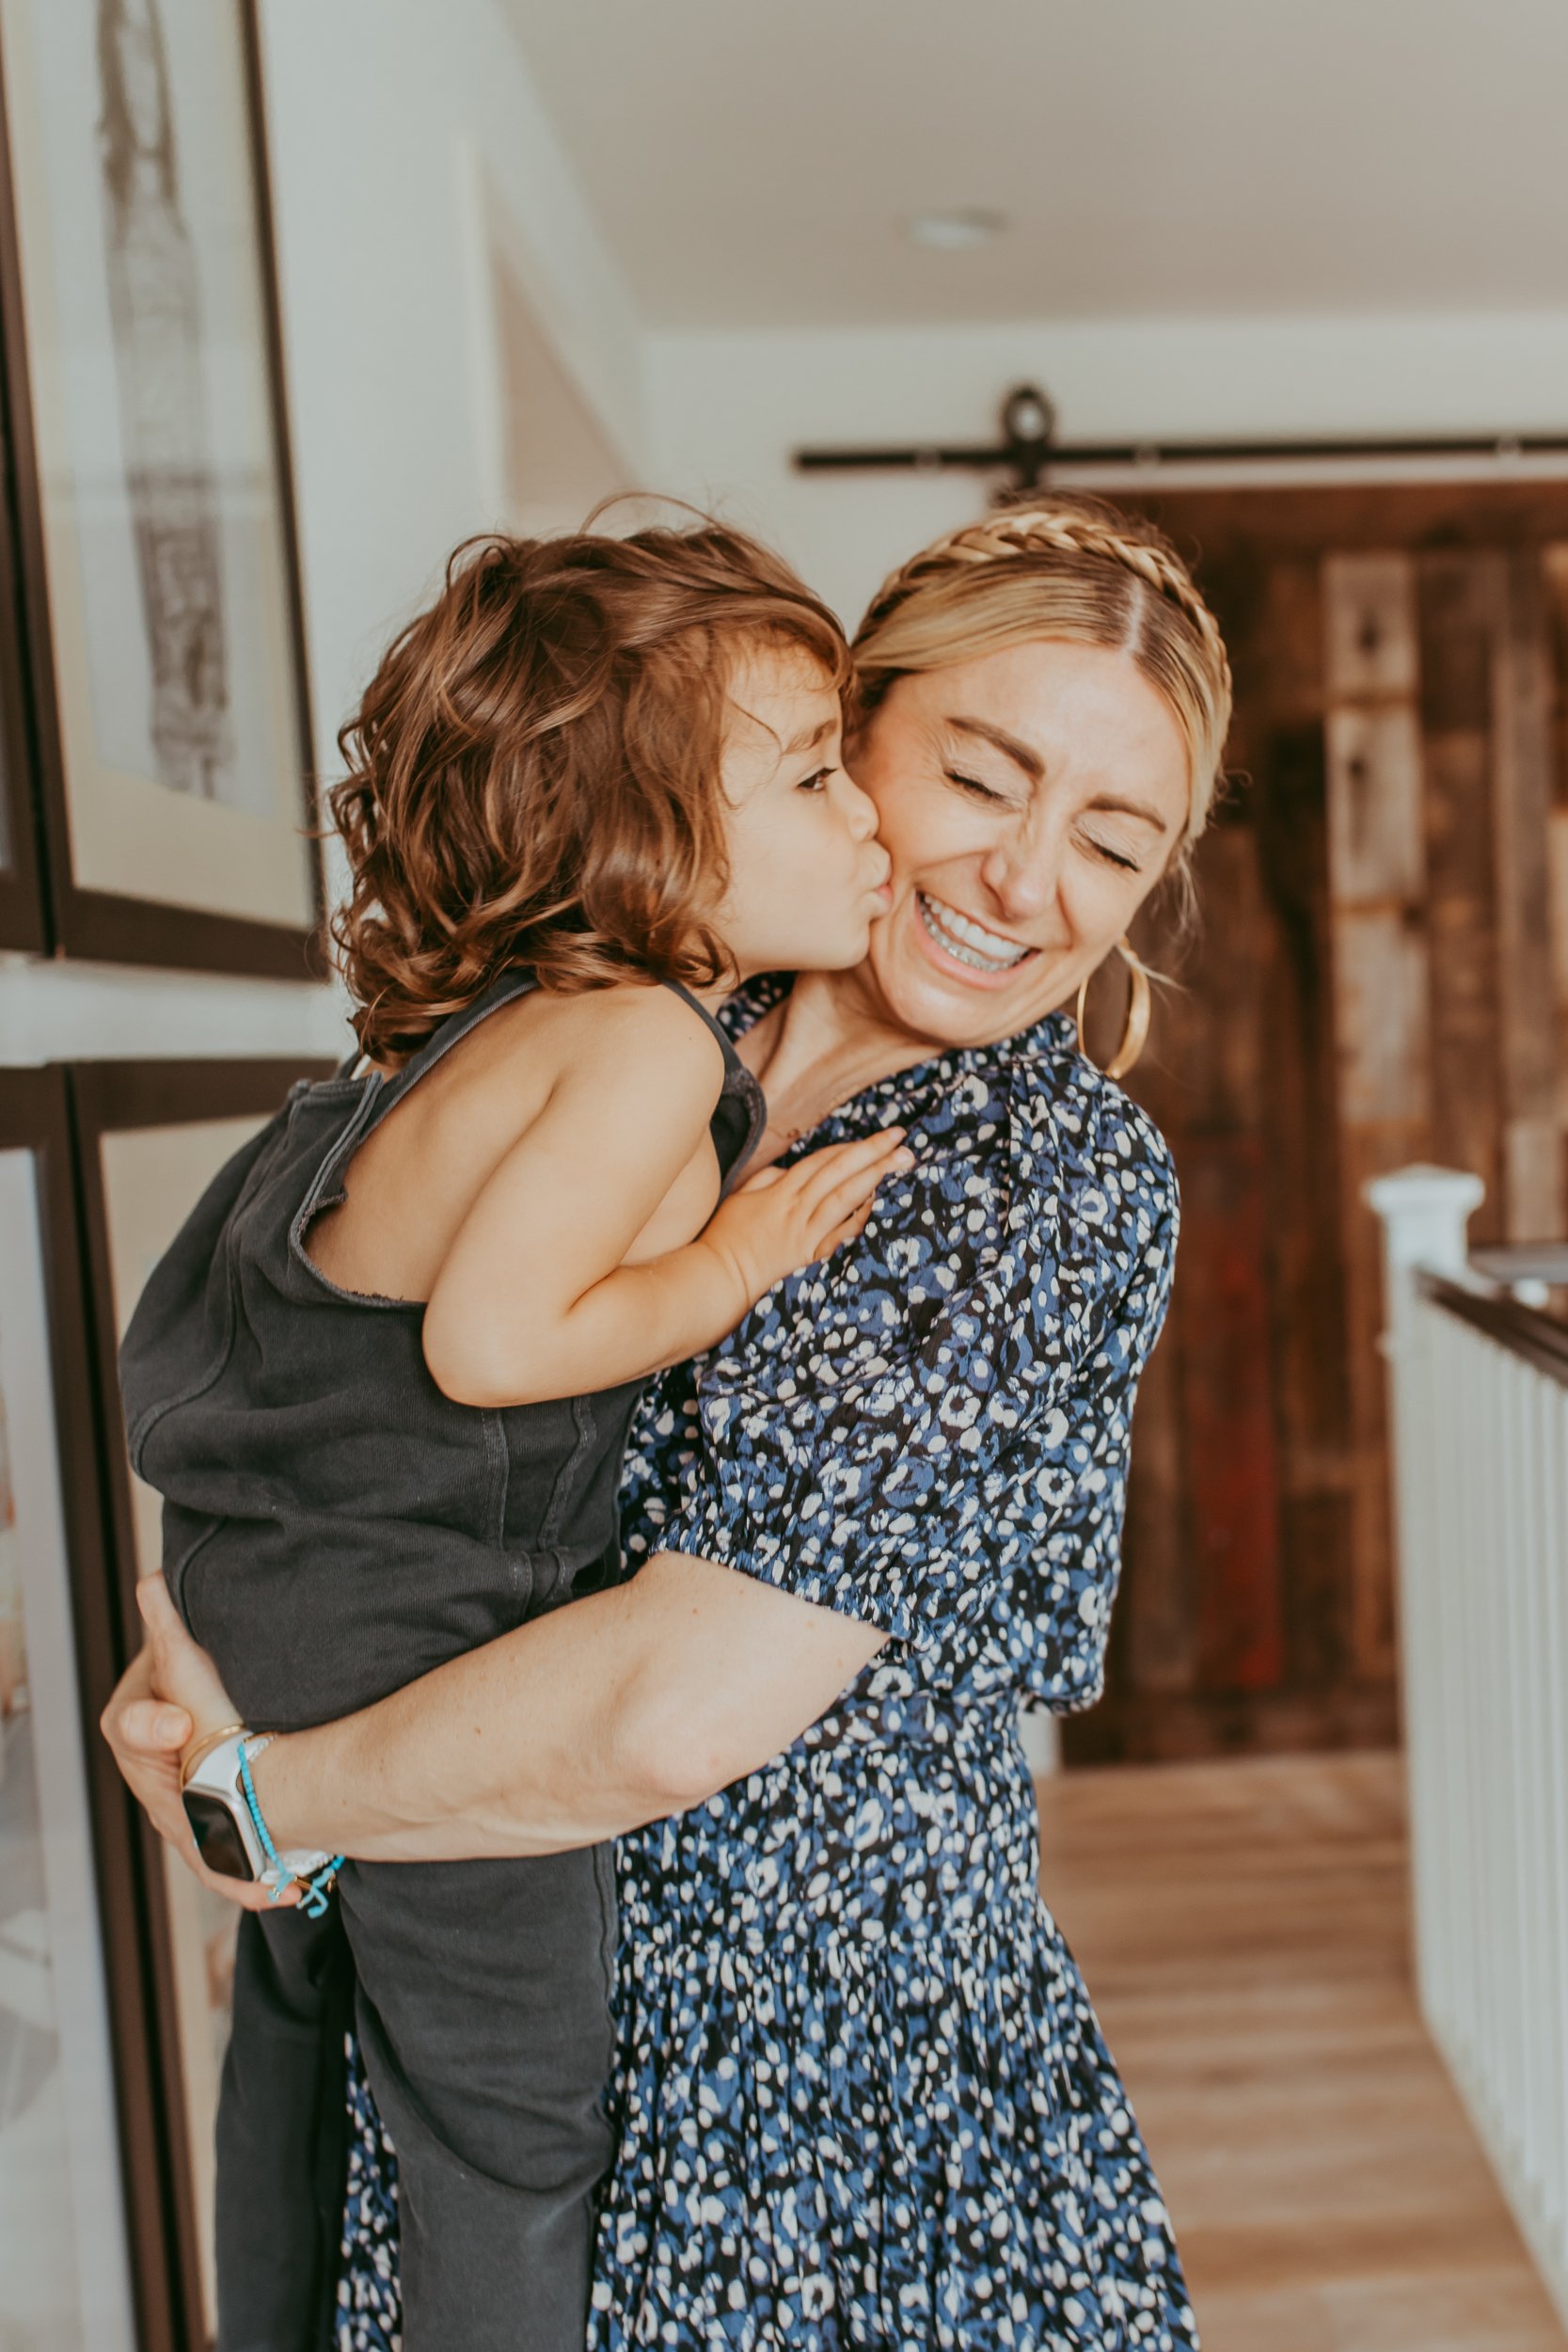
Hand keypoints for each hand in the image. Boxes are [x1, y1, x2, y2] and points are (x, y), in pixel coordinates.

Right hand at [98, 1577, 293, 1910]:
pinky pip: (227, 1860)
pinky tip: (287, 1889)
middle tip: (249, 1852)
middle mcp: (156, 1775)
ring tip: (272, 1886)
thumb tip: (153, 1583)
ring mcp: (182, 1810)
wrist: (213, 1712)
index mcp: (137, 1725)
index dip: (155, 1726)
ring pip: (204, 1847)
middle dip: (212, 1838)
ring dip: (237, 1871)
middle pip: (177, 1813)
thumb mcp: (177, 1655)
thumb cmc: (186, 1682)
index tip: (179, 1723)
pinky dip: (253, 1878)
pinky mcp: (213, 1832)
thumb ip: (165, 1627)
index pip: (135, 1727)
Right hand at [702, 1125, 913, 1306]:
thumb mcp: (742, 1195)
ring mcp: (807, 1233)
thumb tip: (794, 1169)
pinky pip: (841, 1234)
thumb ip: (770, 1177)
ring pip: (845, 1199)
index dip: (852, 1146)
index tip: (879, 1137)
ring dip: (875, 1178)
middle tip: (902, 1138)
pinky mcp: (810, 1256)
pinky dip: (861, 1217)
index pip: (823, 1161)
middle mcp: (798, 1209)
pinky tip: (877, 1202)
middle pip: (839, 1173)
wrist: (721, 1275)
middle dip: (872, 1153)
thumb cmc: (727, 1235)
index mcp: (781, 1191)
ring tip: (901, 1162)